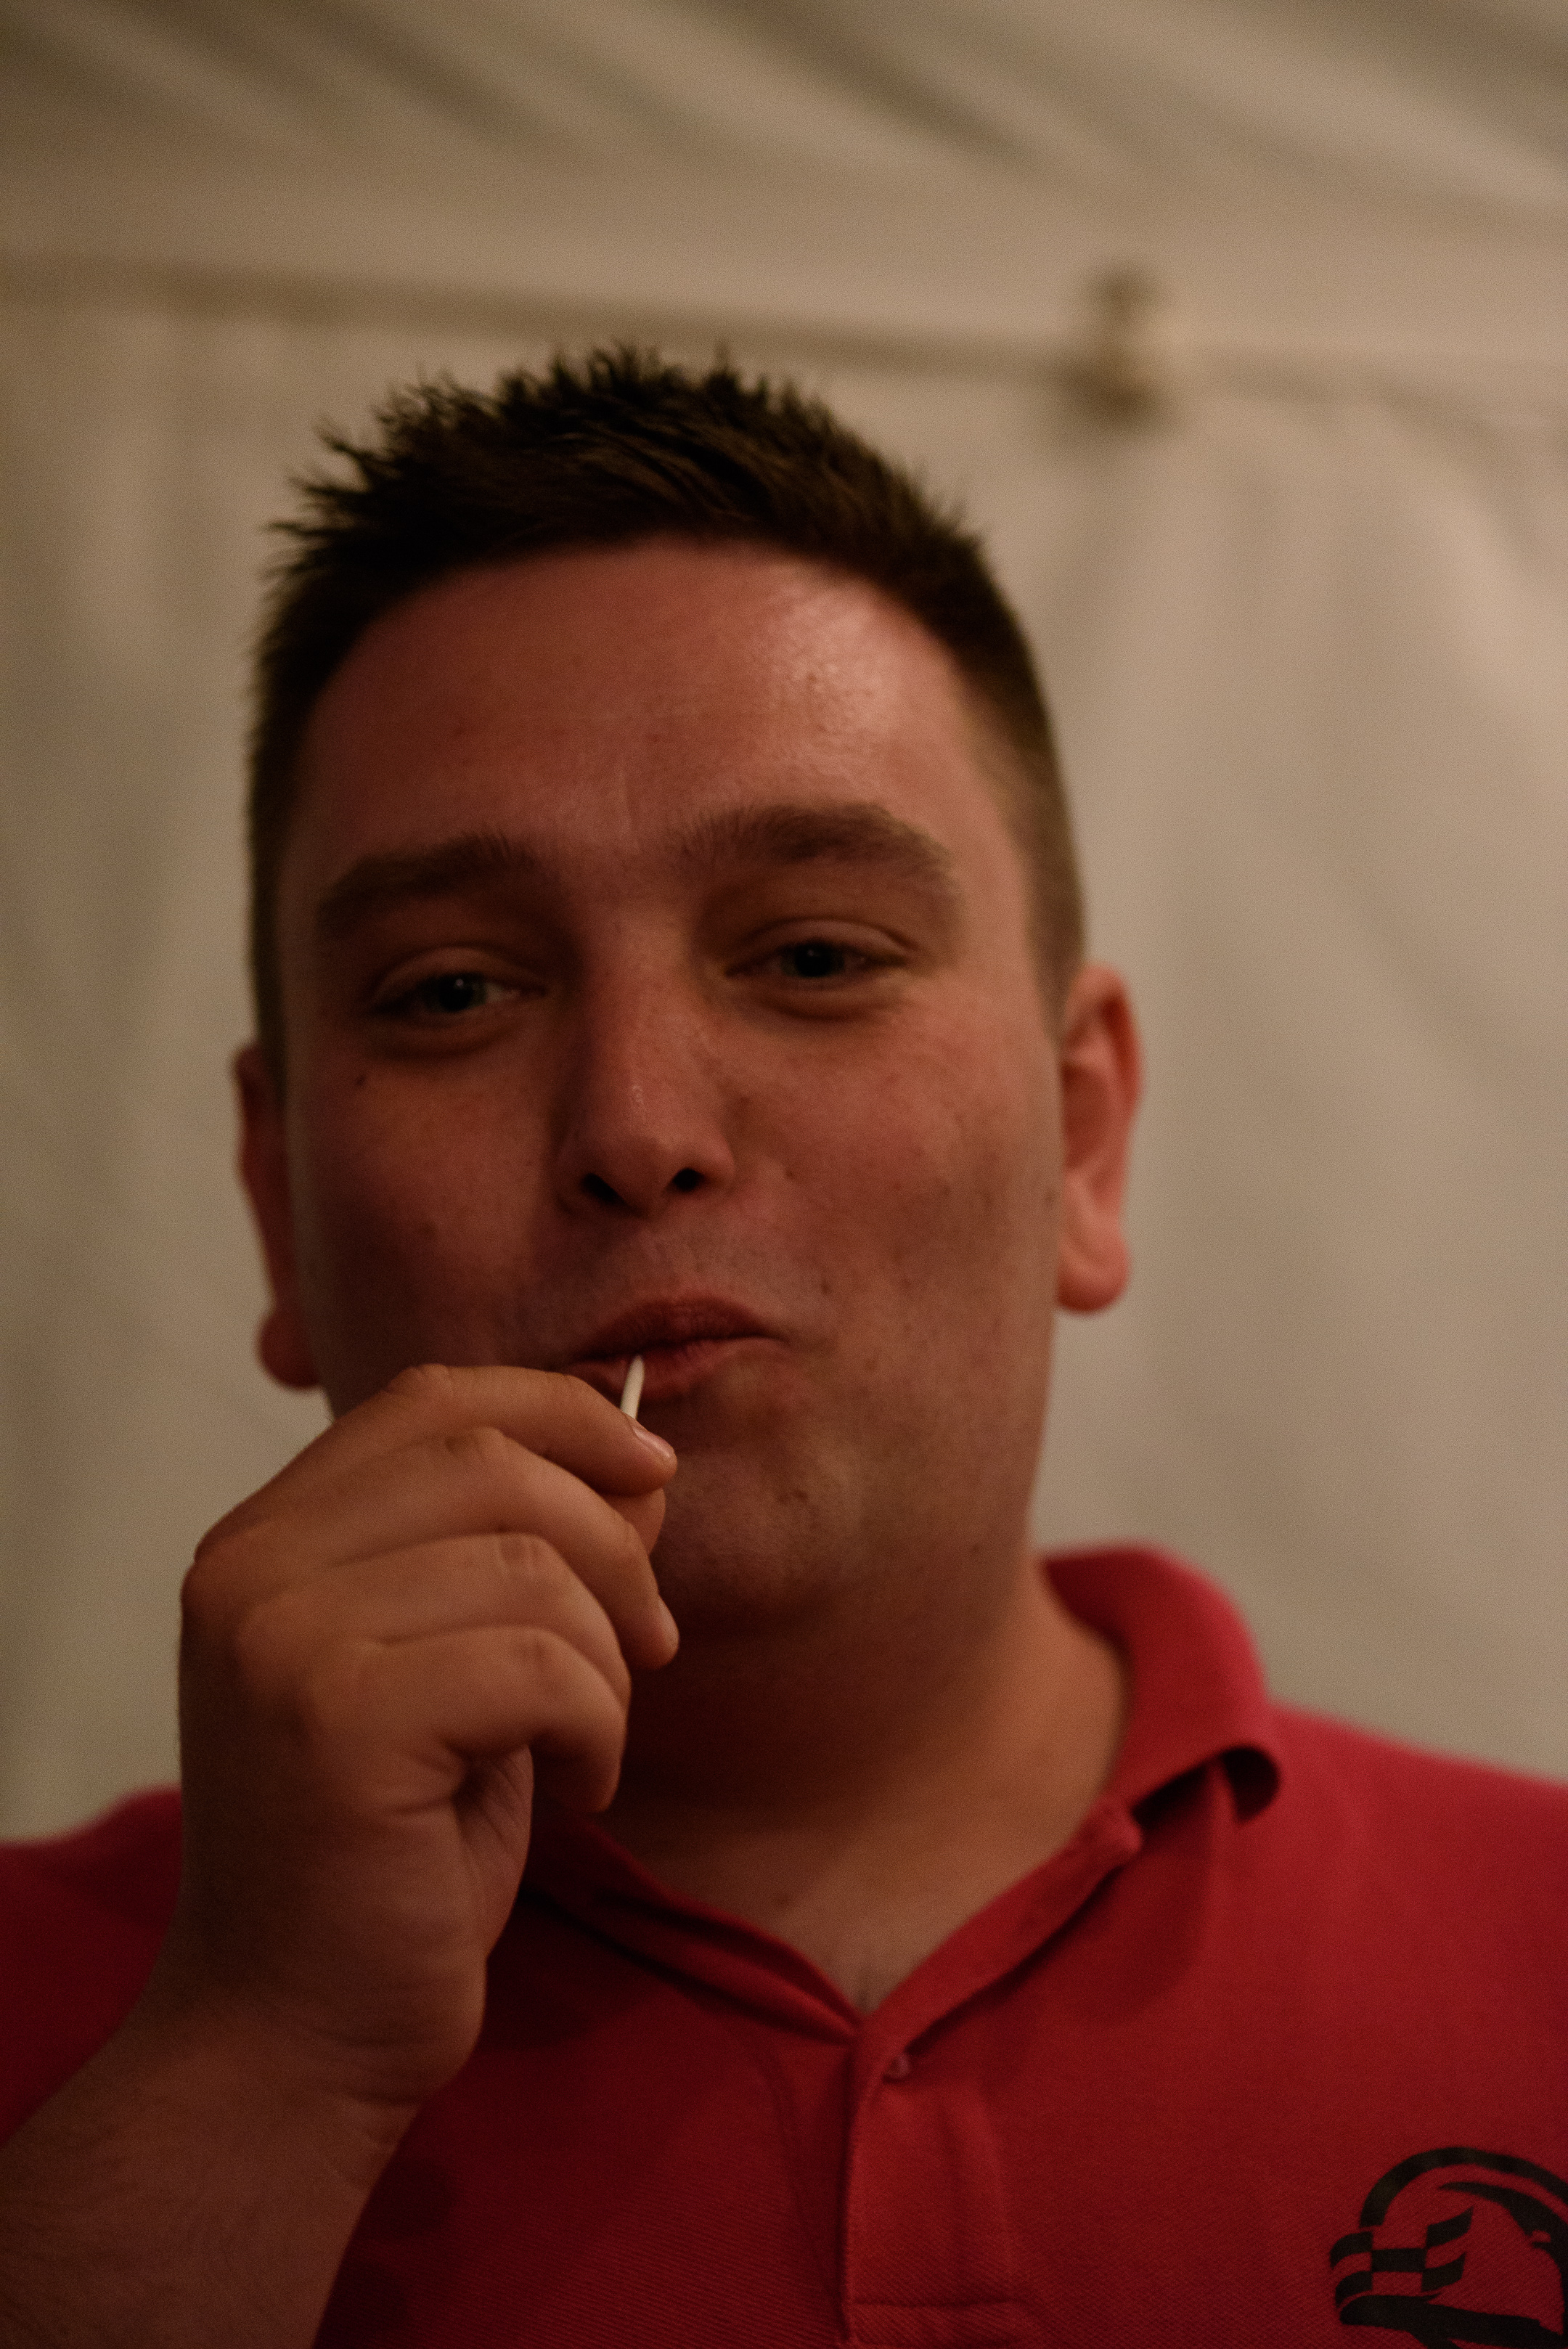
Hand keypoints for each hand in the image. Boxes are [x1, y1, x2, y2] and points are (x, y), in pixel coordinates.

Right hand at [147, 1362, 677, 2120]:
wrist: (297, 2038)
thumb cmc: (393, 1856)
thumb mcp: (458, 1671)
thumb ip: (516, 1558)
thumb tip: (642, 1465)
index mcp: (266, 1540)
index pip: (429, 1400)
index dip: (560, 1413)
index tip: (651, 1471)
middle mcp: (252, 1569)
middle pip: (491, 1464)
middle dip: (611, 1543)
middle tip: (652, 1644)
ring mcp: (283, 1640)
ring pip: (533, 1567)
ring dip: (609, 1658)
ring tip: (594, 1740)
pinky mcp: (339, 1721)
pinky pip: (543, 1665)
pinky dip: (598, 1725)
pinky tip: (579, 1789)